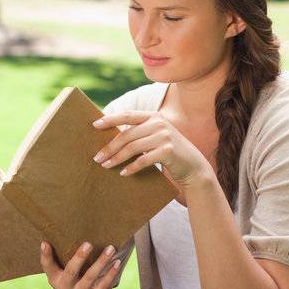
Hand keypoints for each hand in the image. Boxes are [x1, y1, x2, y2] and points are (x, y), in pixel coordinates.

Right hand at [40, 239, 122, 288]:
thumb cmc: (70, 283)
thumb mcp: (60, 275)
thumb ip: (57, 259)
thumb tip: (50, 240)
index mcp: (55, 279)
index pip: (47, 266)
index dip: (46, 255)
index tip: (46, 243)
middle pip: (71, 271)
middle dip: (79, 257)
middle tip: (88, 244)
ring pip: (90, 277)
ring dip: (101, 262)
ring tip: (110, 249)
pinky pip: (102, 287)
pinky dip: (110, 274)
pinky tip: (117, 263)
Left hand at [91, 110, 215, 194]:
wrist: (193, 166)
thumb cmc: (168, 152)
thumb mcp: (155, 137)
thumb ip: (139, 133)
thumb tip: (110, 137)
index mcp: (154, 116)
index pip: (128, 115)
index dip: (110, 119)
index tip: (94, 125)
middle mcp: (159, 123)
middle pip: (127, 135)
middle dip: (110, 147)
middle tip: (97, 157)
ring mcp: (164, 136)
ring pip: (133, 147)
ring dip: (116, 158)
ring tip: (106, 166)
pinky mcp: (168, 151)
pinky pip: (143, 160)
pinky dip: (131, 167)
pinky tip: (123, 173)